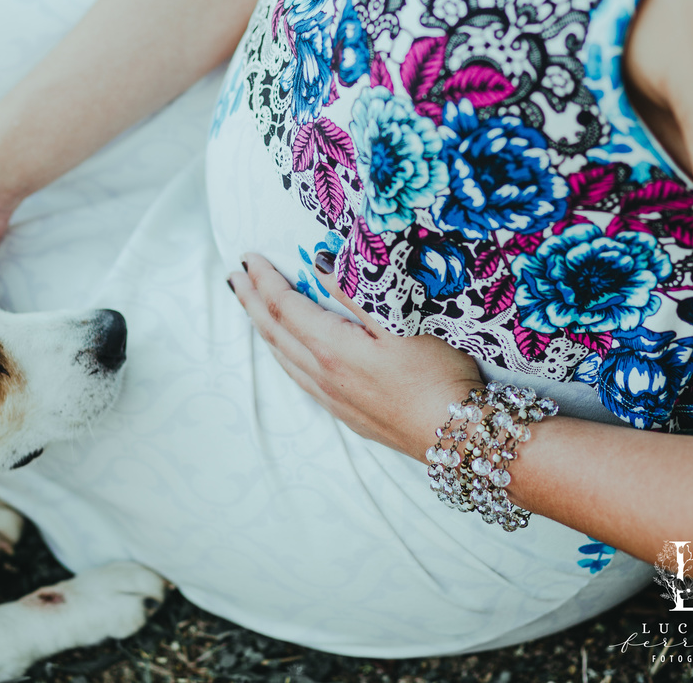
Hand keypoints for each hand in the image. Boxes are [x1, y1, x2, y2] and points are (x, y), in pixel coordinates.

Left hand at [227, 252, 482, 457]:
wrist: (458, 435)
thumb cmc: (438, 375)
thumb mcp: (401, 322)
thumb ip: (356, 290)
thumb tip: (318, 261)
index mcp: (333, 348)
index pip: (285, 306)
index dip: (264, 279)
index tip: (248, 257)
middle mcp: (323, 375)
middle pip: (274, 331)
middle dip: (251, 300)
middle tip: (234, 275)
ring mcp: (332, 397)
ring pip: (282, 357)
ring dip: (263, 327)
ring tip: (251, 306)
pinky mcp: (346, 413)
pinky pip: (297, 377)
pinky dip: (282, 353)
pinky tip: (285, 352)